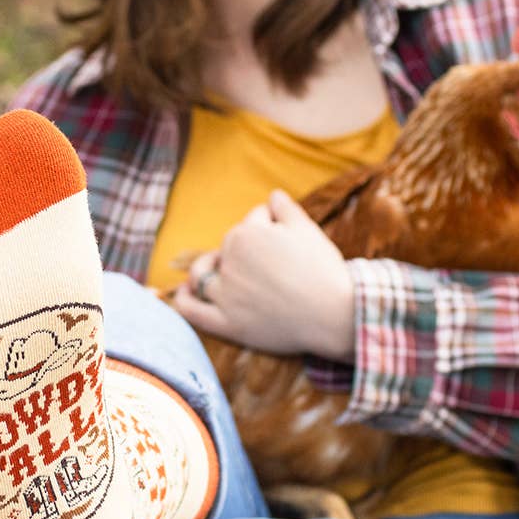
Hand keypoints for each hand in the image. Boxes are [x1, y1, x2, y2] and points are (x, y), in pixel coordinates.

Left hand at [172, 189, 355, 359]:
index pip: (252, 221)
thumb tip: (272, 195)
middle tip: (268, 264)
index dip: (270, 227)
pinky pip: (192, 310)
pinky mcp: (225, 323)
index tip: (284, 241)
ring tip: (214, 270)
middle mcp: (229, 261)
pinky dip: (184, 300)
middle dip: (242, 250)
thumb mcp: (307, 229)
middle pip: (228, 248)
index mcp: (246, 233)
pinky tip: (184, 293)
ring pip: (203, 274)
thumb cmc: (323, 269)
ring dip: (204, 269)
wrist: (334, 314)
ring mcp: (225, 294)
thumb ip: (285, 208)